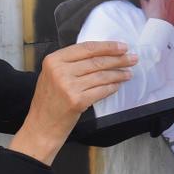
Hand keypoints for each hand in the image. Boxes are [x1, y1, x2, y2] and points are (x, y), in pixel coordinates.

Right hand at [10, 41, 136, 164]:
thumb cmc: (48, 101)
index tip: (122, 47)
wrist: (41, 127)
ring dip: (118, 74)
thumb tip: (101, 54)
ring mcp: (68, 86)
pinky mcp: (77, 101)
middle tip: (132, 59)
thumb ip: (71, 63)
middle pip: (96, 61)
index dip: (107, 46)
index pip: (86, 48)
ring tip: (128, 73)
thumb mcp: (52, 75)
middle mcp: (60, 71)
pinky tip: (118, 85)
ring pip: (101, 75)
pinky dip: (111, 87)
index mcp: (54, 60)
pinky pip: (101, 90)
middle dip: (118, 59)